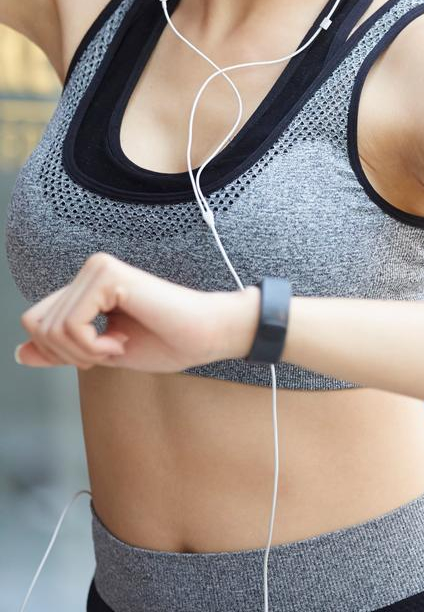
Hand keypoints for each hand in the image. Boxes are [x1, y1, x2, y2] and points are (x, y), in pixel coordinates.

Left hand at [15, 252, 255, 372]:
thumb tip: (19, 352)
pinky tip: (121, 339)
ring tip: (119, 344)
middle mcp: (90, 270)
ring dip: (84, 352)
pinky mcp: (107, 275)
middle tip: (111, 351)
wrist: (205, 336)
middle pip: (37, 324)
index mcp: (87, 285)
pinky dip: (92, 346)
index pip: (37, 321)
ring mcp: (97, 268)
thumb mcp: (101, 353)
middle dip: (70, 354)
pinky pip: (71, 325)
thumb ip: (62, 350)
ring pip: (51, 327)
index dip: (61, 351)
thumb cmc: (165, 342)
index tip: (102, 353)